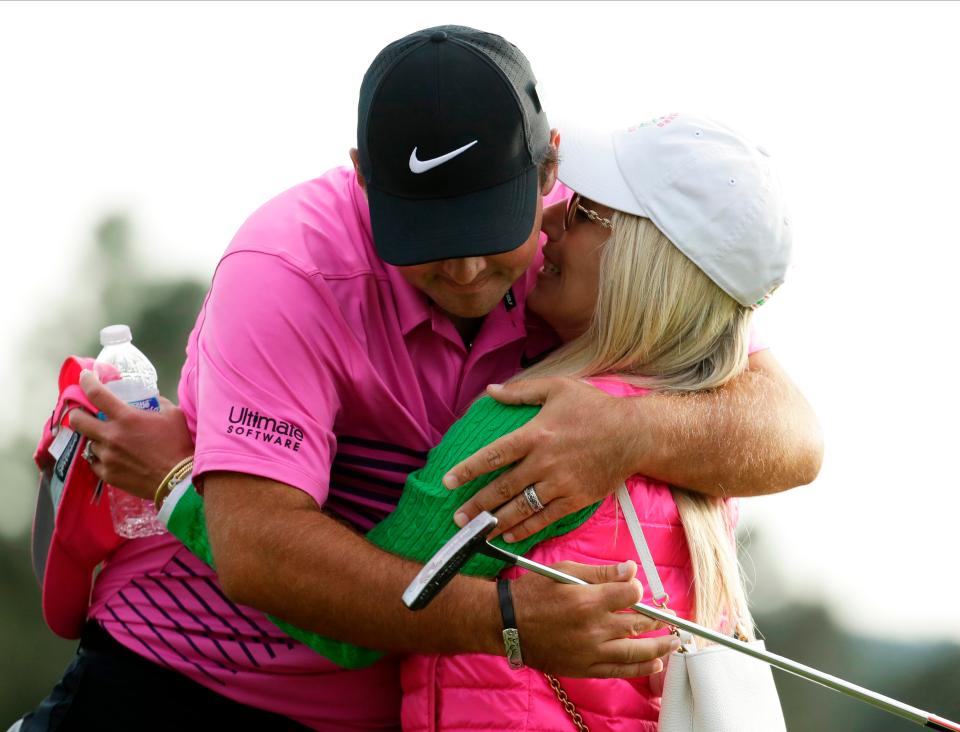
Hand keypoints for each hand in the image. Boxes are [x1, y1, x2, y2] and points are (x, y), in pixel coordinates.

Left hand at [68, 370, 194, 497]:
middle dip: (77, 414)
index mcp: (126, 418)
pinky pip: (94, 463)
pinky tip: (111, 458)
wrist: (178, 480)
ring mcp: (107, 457)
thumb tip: (150, 399)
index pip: (97, 394)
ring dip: (96, 439)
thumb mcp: (173, 415)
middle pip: (78, 420)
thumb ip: (158, 403)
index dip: (87, 382)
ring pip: (89, 443)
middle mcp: (111, 436)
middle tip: (84, 414)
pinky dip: (100, 458)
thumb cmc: (178, 444)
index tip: (84, 377)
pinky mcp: (107, 475)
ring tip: (108, 441)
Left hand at [445, 378, 643, 541]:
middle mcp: (544, 462)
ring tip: (477, 533)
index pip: (493, 455)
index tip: (447, 482)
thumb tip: (490, 390)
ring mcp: (560, 483)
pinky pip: (545, 519)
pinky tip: (509, 536)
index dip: (468, 470)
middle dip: (476, 506)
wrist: (634, 434)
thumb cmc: (595, 407)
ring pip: (521, 509)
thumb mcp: (558, 388)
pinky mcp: (576, 499)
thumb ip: (521, 392)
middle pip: (502, 488)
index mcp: (535, 434)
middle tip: (457, 518)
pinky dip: (525, 529)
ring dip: (496, 523)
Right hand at [510, 559, 677, 677]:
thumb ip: (601, 572)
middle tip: (671, 617)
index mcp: (588, 600)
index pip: (631, 595)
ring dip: (659, 647)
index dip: (637, 590)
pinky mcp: (585, 668)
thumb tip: (631, 570)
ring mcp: (591, 651)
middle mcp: (594, 628)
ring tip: (673, 641)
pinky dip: (640, 669)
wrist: (507, 624)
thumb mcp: (565, 571)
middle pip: (639, 624)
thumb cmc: (534, 593)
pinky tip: (655, 664)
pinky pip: (620, 671)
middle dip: (658, 620)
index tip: (635, 589)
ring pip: (636, 652)